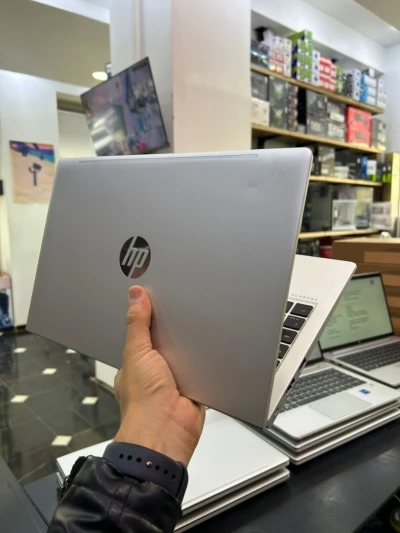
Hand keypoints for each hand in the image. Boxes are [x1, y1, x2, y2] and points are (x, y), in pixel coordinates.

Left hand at [114, 286, 204, 465]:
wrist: (166, 431)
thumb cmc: (143, 401)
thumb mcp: (137, 353)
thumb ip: (137, 324)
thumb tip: (135, 296)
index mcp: (136, 364)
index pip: (143, 335)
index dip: (149, 319)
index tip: (157, 301)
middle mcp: (155, 373)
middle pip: (166, 344)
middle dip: (173, 332)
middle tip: (183, 309)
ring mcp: (174, 381)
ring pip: (185, 356)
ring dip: (190, 348)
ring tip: (198, 324)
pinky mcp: (194, 388)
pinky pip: (202, 369)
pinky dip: (205, 362)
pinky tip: (210, 348)